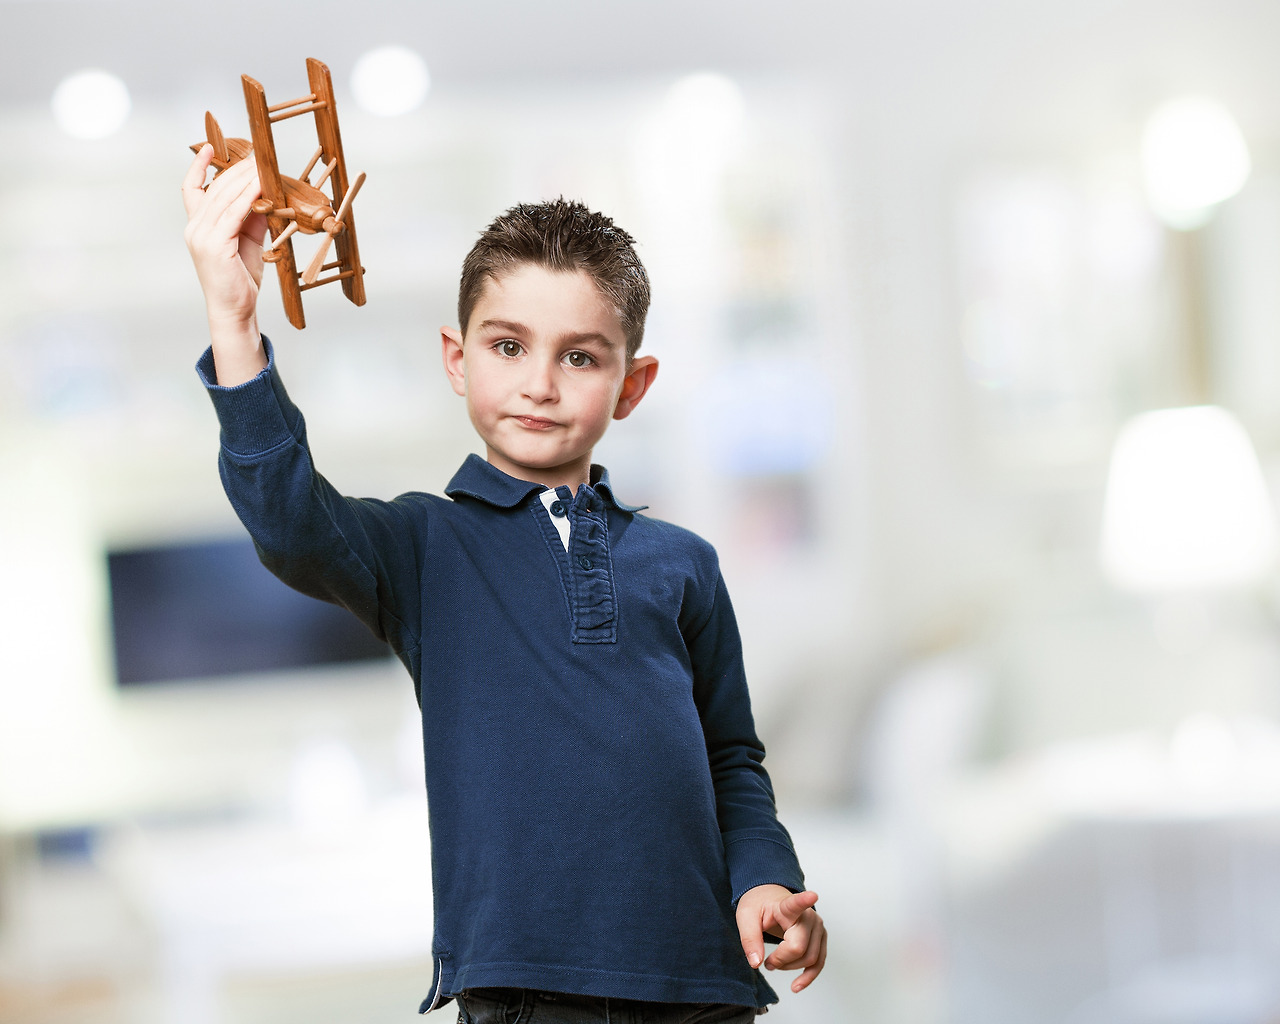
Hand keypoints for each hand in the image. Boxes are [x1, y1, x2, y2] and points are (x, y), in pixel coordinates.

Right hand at [181, 145, 269, 380]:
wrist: (234, 310)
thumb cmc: (240, 278)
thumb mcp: (247, 240)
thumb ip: (251, 217)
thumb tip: (263, 193)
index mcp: (197, 226)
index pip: (191, 189)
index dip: (198, 166)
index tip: (210, 146)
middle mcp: (194, 228)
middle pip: (215, 188)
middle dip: (236, 168)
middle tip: (256, 153)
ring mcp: (201, 235)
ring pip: (225, 197)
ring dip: (245, 178)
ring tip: (262, 164)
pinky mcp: (214, 244)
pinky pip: (234, 213)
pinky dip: (248, 197)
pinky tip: (261, 186)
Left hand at [735, 885, 826, 992]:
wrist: (769, 897)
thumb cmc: (759, 905)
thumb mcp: (745, 917)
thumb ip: (749, 939)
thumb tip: (756, 963)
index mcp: (786, 906)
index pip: (796, 903)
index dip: (805, 900)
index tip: (812, 895)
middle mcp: (807, 915)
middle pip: (800, 947)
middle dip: (781, 960)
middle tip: (766, 961)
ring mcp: (817, 926)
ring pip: (811, 958)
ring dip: (790, 968)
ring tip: (774, 963)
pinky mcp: (820, 938)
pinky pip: (819, 962)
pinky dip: (809, 976)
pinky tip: (797, 985)